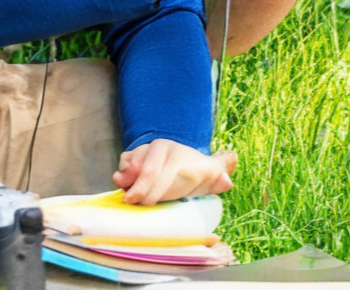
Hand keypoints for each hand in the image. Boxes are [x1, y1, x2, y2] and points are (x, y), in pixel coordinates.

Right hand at [113, 139, 237, 204]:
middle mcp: (156, 147)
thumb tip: (227, 181)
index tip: (143, 201)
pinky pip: (122, 163)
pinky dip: (122, 174)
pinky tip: (124, 185)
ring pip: (129, 163)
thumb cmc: (193, 175)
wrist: (180, 169)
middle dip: (137, 186)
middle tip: (132, 202)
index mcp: (173, 150)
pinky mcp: (130, 159)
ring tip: (126, 192)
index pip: (159, 167)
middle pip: (142, 166)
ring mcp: (142, 152)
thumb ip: (217, 176)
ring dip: (126, 179)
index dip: (150, 185)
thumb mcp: (207, 176)